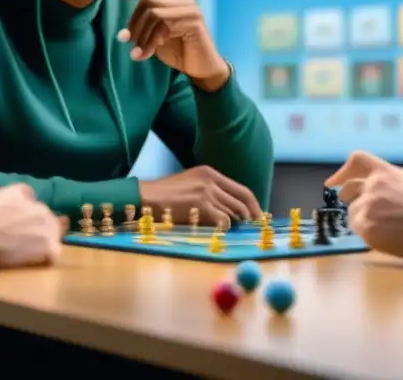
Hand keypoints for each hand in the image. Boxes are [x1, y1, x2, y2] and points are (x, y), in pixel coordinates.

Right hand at [0, 182, 63, 269]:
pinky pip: (53, 255)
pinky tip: (32, 264)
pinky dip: (44, 260)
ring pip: (53, 235)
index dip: (24, 212)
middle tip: (22, 242)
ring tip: (27, 255)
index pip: (30, 198)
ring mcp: (45, 225)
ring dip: (43, 244)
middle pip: (46, 217)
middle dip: (36, 228)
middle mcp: (37, 206)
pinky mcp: (47, 245)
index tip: (15, 222)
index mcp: (20, 192)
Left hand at [117, 0, 228, 90]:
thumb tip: (121, 34)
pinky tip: (146, 54)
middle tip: (129, 42)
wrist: (201, 69)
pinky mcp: (194, 22)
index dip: (133, 8)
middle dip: (134, 23)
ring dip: (141, 36)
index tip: (126, 32)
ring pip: (154, 13)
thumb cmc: (178, 52)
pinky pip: (164, 27)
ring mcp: (190, 9)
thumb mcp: (155, 37)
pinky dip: (151, 42)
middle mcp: (183, 0)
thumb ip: (142, 29)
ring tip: (137, 52)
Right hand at [139, 165, 262, 226]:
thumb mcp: (191, 185)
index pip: (241, 189)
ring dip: (233, 224)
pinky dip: (223, 228)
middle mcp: (210, 179)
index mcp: (209, 172)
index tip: (258, 217)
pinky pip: (223, 220)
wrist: (145, 197)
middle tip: (251, 229)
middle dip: (250, 216)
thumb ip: (210, 192)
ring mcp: (206, 190)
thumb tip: (231, 211)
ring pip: (233, 211)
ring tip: (227, 230)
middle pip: (242, 200)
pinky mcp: (201, 203)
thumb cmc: (165, 197)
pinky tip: (216, 231)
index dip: (253, 205)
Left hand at [326, 151, 402, 259]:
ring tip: (388, 229)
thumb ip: (389, 182)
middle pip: (350, 190)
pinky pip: (359, 230)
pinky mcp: (366, 226)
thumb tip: (375, 188)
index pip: (358, 161)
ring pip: (353, 213)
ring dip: (364, 220)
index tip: (333, 183)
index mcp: (385, 173)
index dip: (342, 172)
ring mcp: (367, 205)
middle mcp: (373, 186)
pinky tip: (386, 238)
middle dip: (350, 199)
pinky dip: (369, 235)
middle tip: (356, 208)